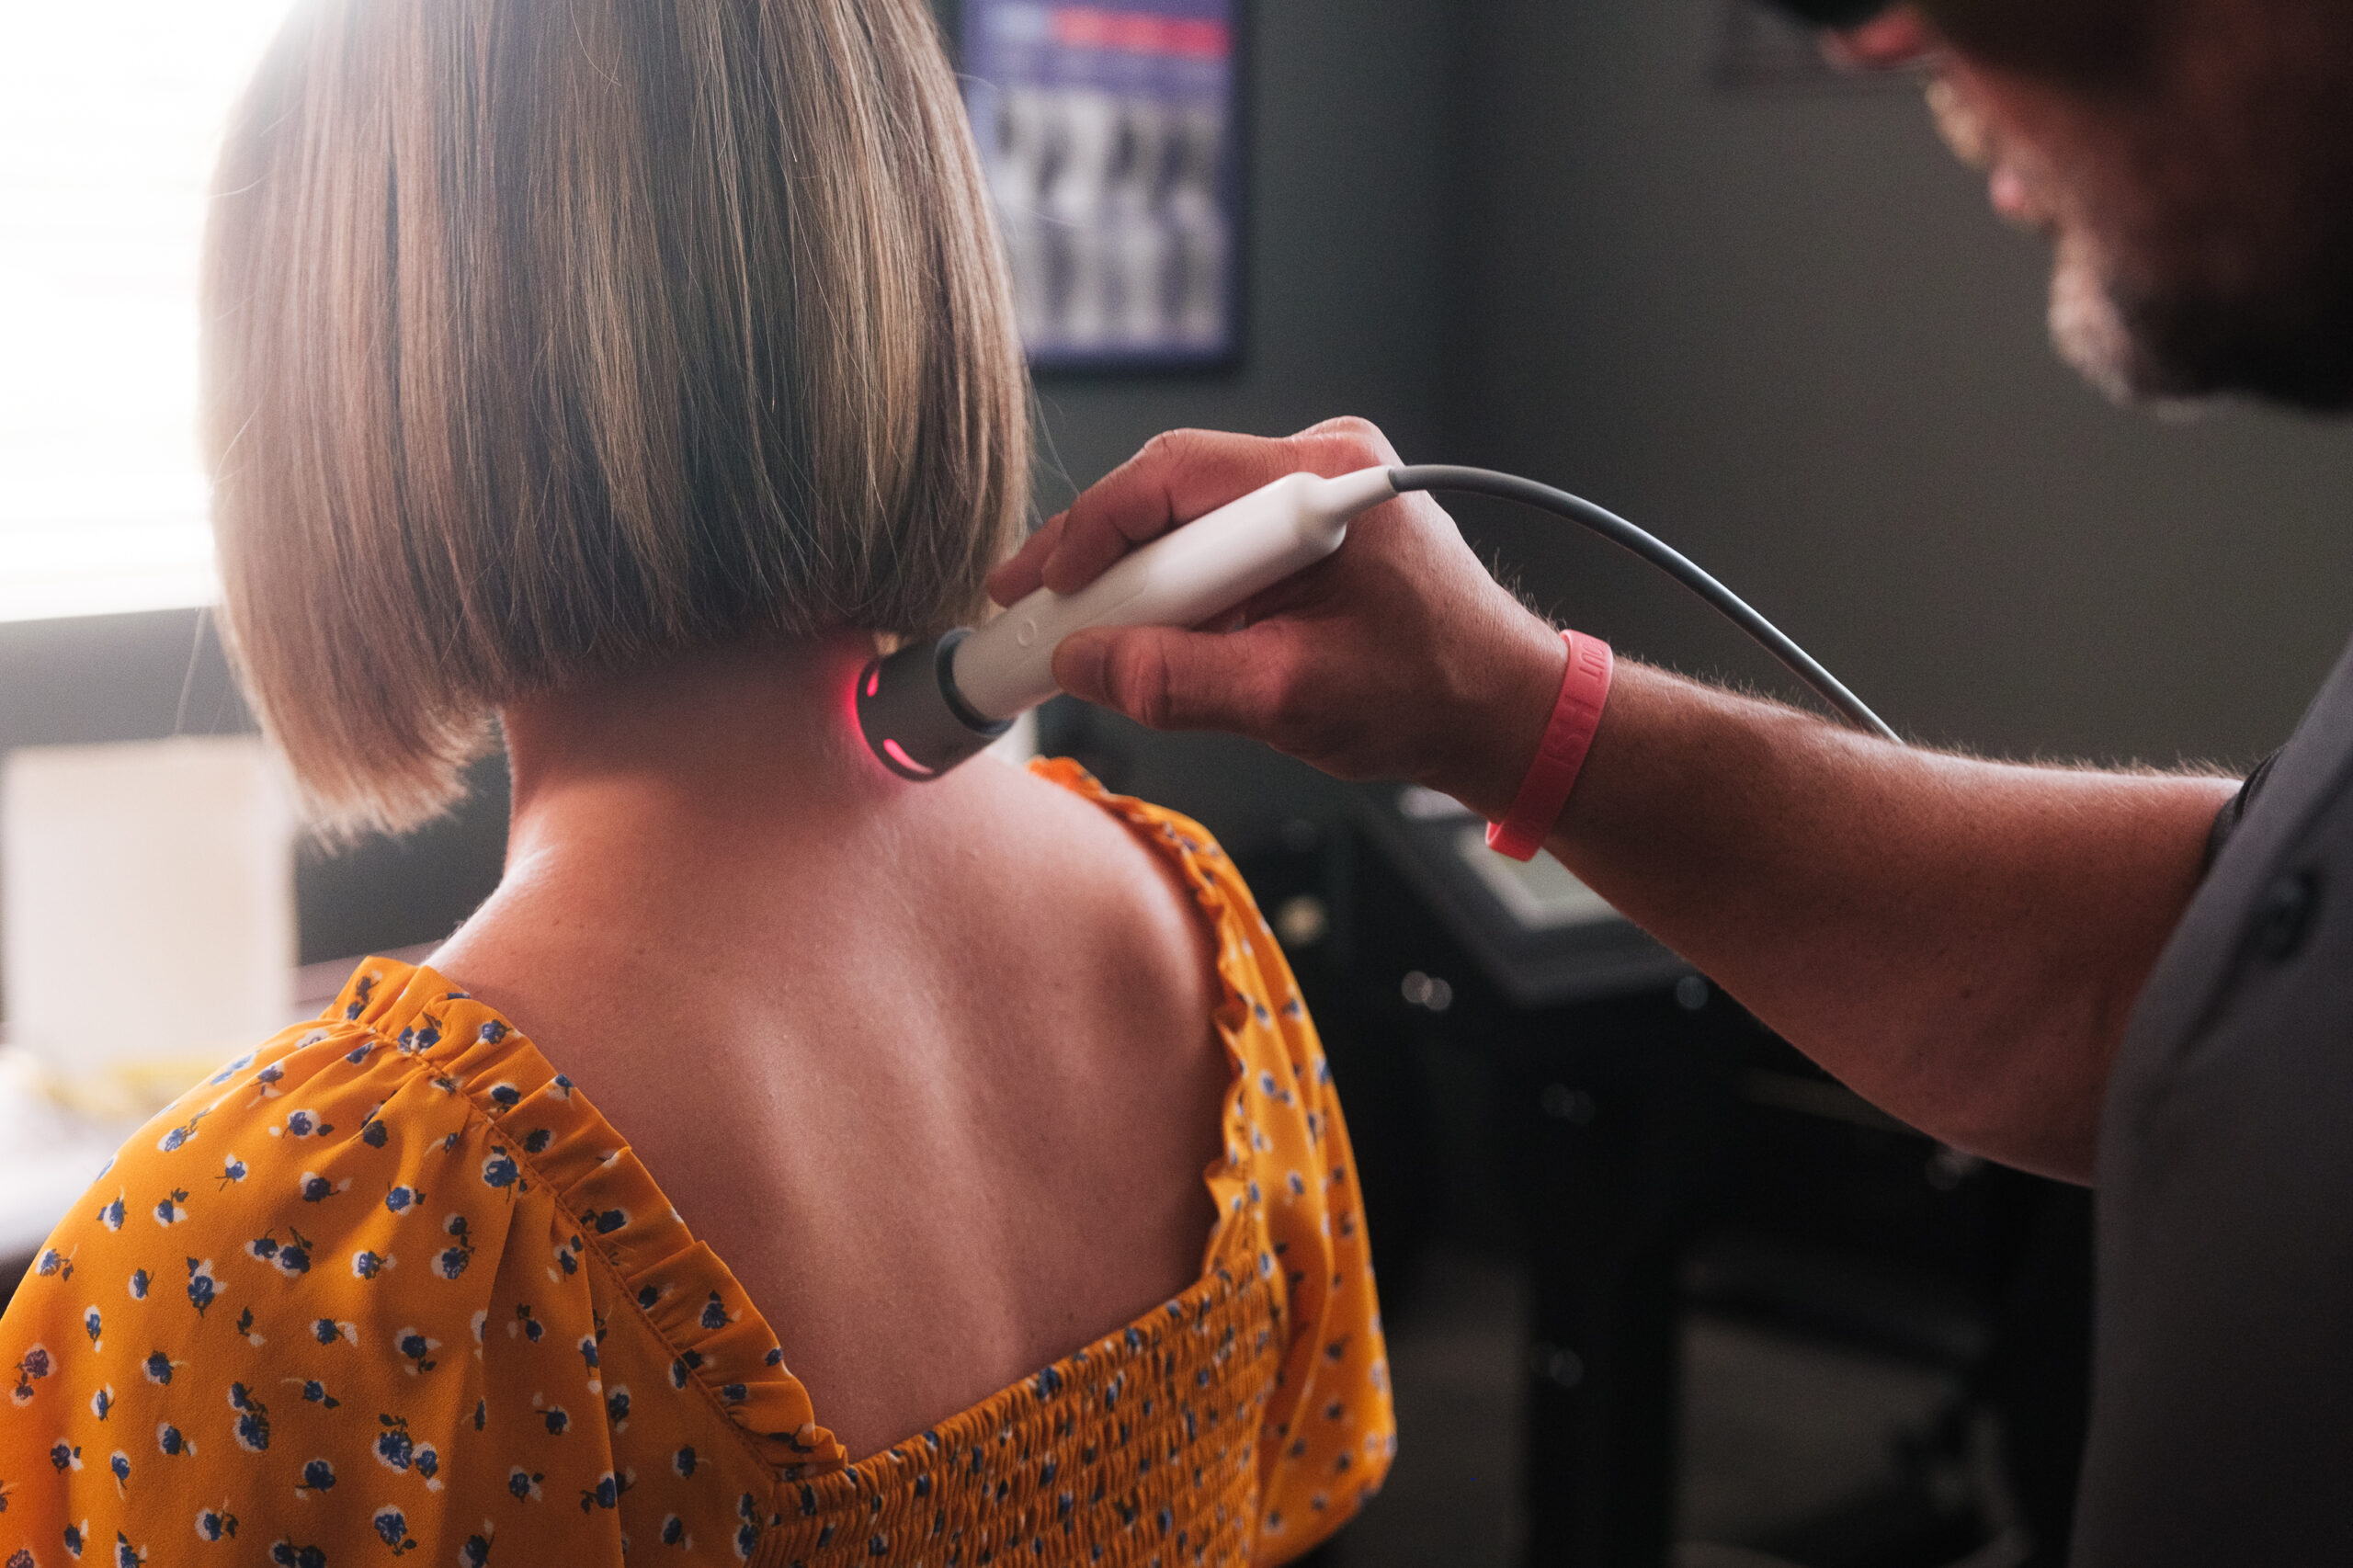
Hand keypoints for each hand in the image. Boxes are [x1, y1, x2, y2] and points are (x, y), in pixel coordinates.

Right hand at [987, 418, 1567, 818]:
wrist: (1506, 714)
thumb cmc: (1429, 698)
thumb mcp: (1290, 700)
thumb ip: (1177, 681)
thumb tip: (1083, 664)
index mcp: (1324, 482)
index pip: (1170, 479)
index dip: (1090, 535)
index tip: (1040, 592)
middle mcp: (1321, 465)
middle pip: (1169, 494)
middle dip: (1098, 562)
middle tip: (1036, 618)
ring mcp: (1318, 493)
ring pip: (1187, 524)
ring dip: (1138, 584)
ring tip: (1087, 641)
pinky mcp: (1311, 529)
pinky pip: (1217, 546)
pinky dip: (1178, 592)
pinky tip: (1152, 638)